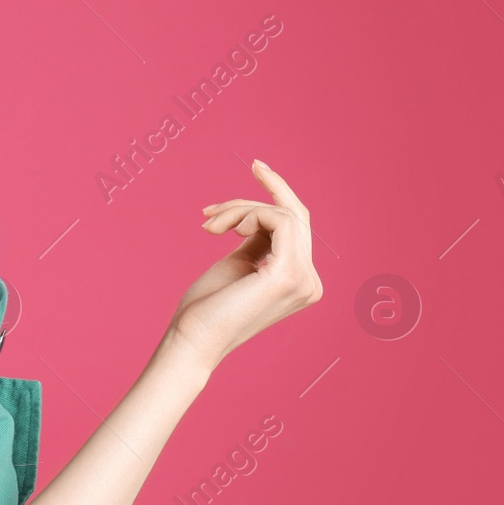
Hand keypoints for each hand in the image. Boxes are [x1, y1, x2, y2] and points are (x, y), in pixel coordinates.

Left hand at [162, 159, 322, 373]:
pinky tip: (227, 231)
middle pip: (293, 216)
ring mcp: (304, 280)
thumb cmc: (207, 306)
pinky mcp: (288, 274)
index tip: (256, 166)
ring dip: (239, 210)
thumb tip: (260, 216)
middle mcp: (311, 282)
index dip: (277, 194)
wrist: (192, 338)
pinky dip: (249, 215)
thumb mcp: (239, 263)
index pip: (297, 226)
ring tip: (210, 227)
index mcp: (302, 281)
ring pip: (284, 214)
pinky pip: (279, 220)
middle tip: (212, 207)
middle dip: (250, 201)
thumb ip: (258, 241)